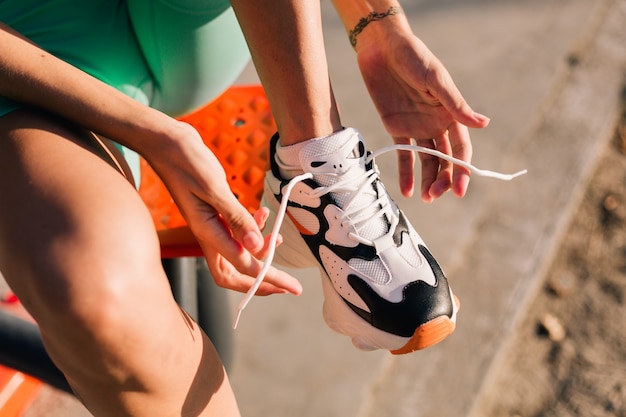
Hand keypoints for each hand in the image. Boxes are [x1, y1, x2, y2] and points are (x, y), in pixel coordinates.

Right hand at [144, 122, 301, 295]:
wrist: (166, 142)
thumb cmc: (186, 161)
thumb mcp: (214, 188)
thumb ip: (236, 218)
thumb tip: (257, 247)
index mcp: (206, 233)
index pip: (243, 267)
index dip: (269, 279)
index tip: (292, 287)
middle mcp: (208, 234)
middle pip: (235, 273)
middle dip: (262, 280)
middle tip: (288, 282)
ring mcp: (210, 225)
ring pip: (236, 254)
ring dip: (259, 252)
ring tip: (280, 239)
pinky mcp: (213, 214)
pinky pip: (234, 233)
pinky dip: (252, 229)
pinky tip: (263, 213)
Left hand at [356, 30, 489, 200]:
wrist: (382, 47)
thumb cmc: (413, 57)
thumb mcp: (435, 79)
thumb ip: (455, 104)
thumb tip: (483, 124)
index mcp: (450, 113)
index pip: (461, 148)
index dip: (462, 169)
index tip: (460, 189)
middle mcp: (436, 123)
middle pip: (444, 158)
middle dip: (443, 179)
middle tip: (436, 195)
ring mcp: (417, 127)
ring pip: (426, 160)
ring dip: (427, 180)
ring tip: (425, 198)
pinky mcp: (396, 127)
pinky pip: (403, 154)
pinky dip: (405, 172)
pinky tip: (407, 191)